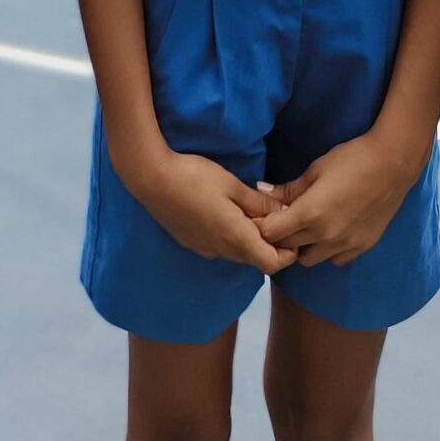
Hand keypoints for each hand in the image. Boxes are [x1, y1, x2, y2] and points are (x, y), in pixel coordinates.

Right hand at [128, 148, 294, 274]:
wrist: (150, 178)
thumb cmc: (194, 176)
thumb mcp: (232, 184)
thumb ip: (259, 202)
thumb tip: (283, 212)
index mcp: (236, 237)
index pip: (272, 264)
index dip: (286, 253)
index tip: (289, 230)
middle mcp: (221, 250)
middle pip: (255, 260)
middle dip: (269, 243)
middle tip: (272, 215)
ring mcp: (204, 249)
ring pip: (237, 253)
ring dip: (248, 239)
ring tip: (247, 210)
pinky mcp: (191, 243)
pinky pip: (219, 247)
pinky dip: (230, 236)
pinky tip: (222, 211)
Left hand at [257, 130, 429, 267]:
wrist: (393, 164)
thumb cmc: (351, 159)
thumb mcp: (315, 170)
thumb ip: (288, 189)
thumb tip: (261, 193)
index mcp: (310, 214)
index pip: (271, 234)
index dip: (263, 225)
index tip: (264, 215)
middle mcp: (325, 236)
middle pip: (286, 249)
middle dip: (279, 236)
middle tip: (282, 219)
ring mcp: (345, 245)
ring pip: (309, 260)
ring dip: (302, 247)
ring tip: (306, 226)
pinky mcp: (362, 247)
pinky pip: (334, 259)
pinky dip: (326, 250)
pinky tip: (330, 231)